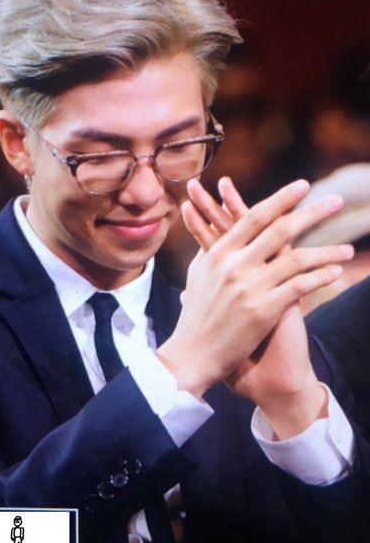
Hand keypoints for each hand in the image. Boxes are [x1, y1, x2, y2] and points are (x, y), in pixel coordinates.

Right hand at [157, 178, 353, 437]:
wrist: (193, 356)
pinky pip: (300, 287)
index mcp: (218, 254)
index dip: (281, 199)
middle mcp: (233, 266)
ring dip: (326, 252)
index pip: (254, 217)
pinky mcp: (262, 311)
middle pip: (280, 230)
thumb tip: (214, 224)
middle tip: (337, 201)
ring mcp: (248, 288)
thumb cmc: (196, 316)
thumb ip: (209, 247)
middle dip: (312, 213)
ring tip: (349, 250)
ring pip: (296, 258)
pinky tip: (336, 273)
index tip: (303, 187)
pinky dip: (320, 277)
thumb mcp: (198, 276)